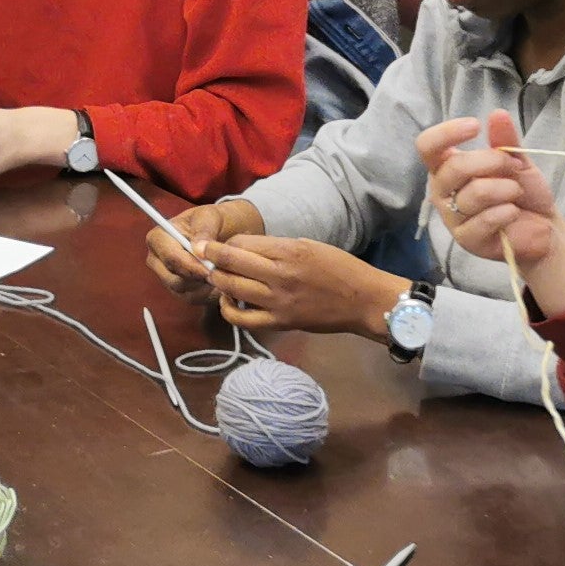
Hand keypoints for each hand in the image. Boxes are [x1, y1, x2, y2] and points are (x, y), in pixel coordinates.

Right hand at [147, 198, 260, 298]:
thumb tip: (197, 248)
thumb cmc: (214, 221)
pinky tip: (220, 280)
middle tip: (221, 271)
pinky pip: (193, 299)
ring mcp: (166, 277)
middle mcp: (157, 260)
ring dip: (205, 286)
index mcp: (158, 238)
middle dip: (199, 278)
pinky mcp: (179, 291)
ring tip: (223, 273)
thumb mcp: (211, 215)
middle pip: (174, 280)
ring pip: (184, 292)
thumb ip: (204, 228)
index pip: (170, 258)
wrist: (225, 231)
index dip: (190, 266)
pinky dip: (209, 293)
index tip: (210, 268)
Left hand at [199, 234, 398, 335]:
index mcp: (288, 250)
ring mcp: (277, 301)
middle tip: (200, 253)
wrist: (363, 301)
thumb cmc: (339, 269)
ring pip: (230, 289)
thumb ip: (276, 248)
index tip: (217, 244)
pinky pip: (242, 319)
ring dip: (217, 281)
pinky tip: (230, 304)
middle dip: (209, 256)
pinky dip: (229, 310)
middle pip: (229, 263)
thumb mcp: (308, 246)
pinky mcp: (280, 323)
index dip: (224, 243)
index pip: (240, 243)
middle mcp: (279, 275)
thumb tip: (244, 250)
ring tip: (216, 277)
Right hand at [426, 109, 564, 314]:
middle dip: (490, 161)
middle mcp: (443, 191)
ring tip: (516, 192)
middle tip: (513, 165)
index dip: (446, 133)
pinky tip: (514, 212)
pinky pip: (484, 219)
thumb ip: (505, 140)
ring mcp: (452, 217)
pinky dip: (506, 211)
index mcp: (448, 167)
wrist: (544, 228)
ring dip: (505, 188)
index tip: (475, 126)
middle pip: (453, 168)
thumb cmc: (523, 192)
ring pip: (473, 194)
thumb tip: (498, 113)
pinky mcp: (466, 240)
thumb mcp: (517, 160)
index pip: (428, 146)